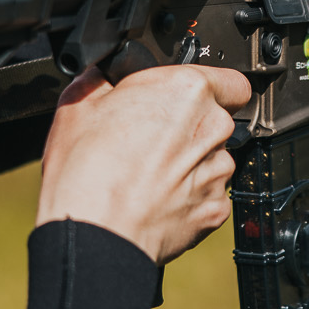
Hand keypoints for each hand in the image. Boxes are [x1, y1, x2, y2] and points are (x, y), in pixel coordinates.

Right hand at [37, 63, 252, 264]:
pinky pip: (208, 194)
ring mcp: (218, 171)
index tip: (187, 99)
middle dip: (189, 127)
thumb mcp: (79, 101)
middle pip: (216, 120)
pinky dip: (188, 196)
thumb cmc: (86, 171)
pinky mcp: (215, 208)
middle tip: (149, 139)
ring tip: (147, 174)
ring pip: (212, 158)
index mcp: (187, 90)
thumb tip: (105, 74)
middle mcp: (213, 127)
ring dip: (189, 162)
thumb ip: (105, 78)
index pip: (230, 80)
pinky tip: (156, 199)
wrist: (94, 233)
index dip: (209, 88)